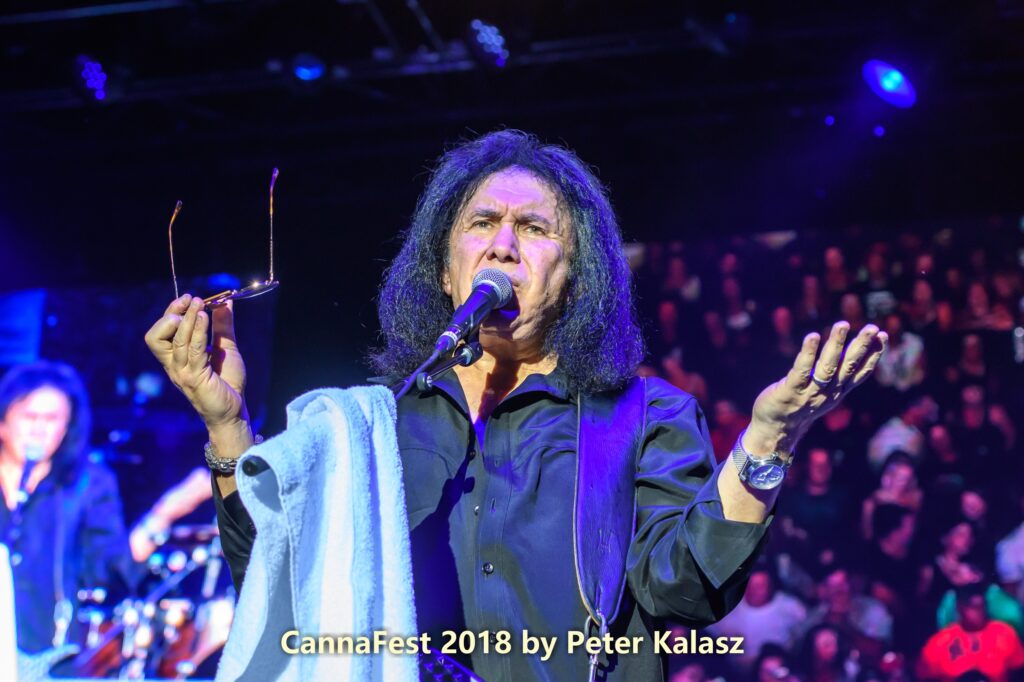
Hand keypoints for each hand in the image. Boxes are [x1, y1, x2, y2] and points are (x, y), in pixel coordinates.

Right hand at [144, 294, 247, 428]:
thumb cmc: (227, 381)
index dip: (171, 312)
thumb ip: (223, 325)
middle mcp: (173, 365)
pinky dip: (198, 332)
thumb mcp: (226, 347)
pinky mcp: (195, 378)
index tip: (189, 298)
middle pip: (156, 336)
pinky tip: (206, 318)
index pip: (160, 332)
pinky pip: (194, 351)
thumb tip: (225, 302)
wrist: (235, 409)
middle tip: (192, 300)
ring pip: (176, 341)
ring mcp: (182, 372)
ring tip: (200, 304)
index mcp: (176, 357)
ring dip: (188, 319)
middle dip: (172, 314)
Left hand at [747, 320, 887, 450]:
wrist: (775, 431)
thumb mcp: (824, 392)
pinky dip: (808, 353)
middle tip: (871, 327)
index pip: (861, 372)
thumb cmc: (798, 405)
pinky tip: (813, 336)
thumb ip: (836, 375)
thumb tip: (849, 350)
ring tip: (843, 325)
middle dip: (861, 346)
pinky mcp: (790, 392)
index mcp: (838, 391)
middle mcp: (829, 393)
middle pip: (848, 367)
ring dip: (836, 345)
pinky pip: (801, 371)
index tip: (883, 336)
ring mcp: (810, 393)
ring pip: (827, 367)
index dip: (873, 355)